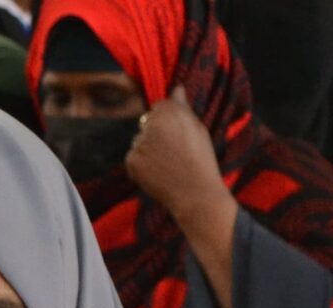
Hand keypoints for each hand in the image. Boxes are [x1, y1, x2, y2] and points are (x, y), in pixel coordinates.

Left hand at [126, 90, 228, 223]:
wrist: (195, 194)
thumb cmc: (201, 160)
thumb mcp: (198, 128)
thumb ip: (183, 107)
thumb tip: (177, 88)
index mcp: (169, 112)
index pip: (159, 107)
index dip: (168, 121)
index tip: (177, 135)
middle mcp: (152, 124)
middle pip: (146, 122)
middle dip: (155, 133)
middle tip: (173, 153)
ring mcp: (139, 143)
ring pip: (139, 141)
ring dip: (147, 149)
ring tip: (166, 165)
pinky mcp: (131, 161)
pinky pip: (133, 158)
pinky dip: (141, 165)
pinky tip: (157, 173)